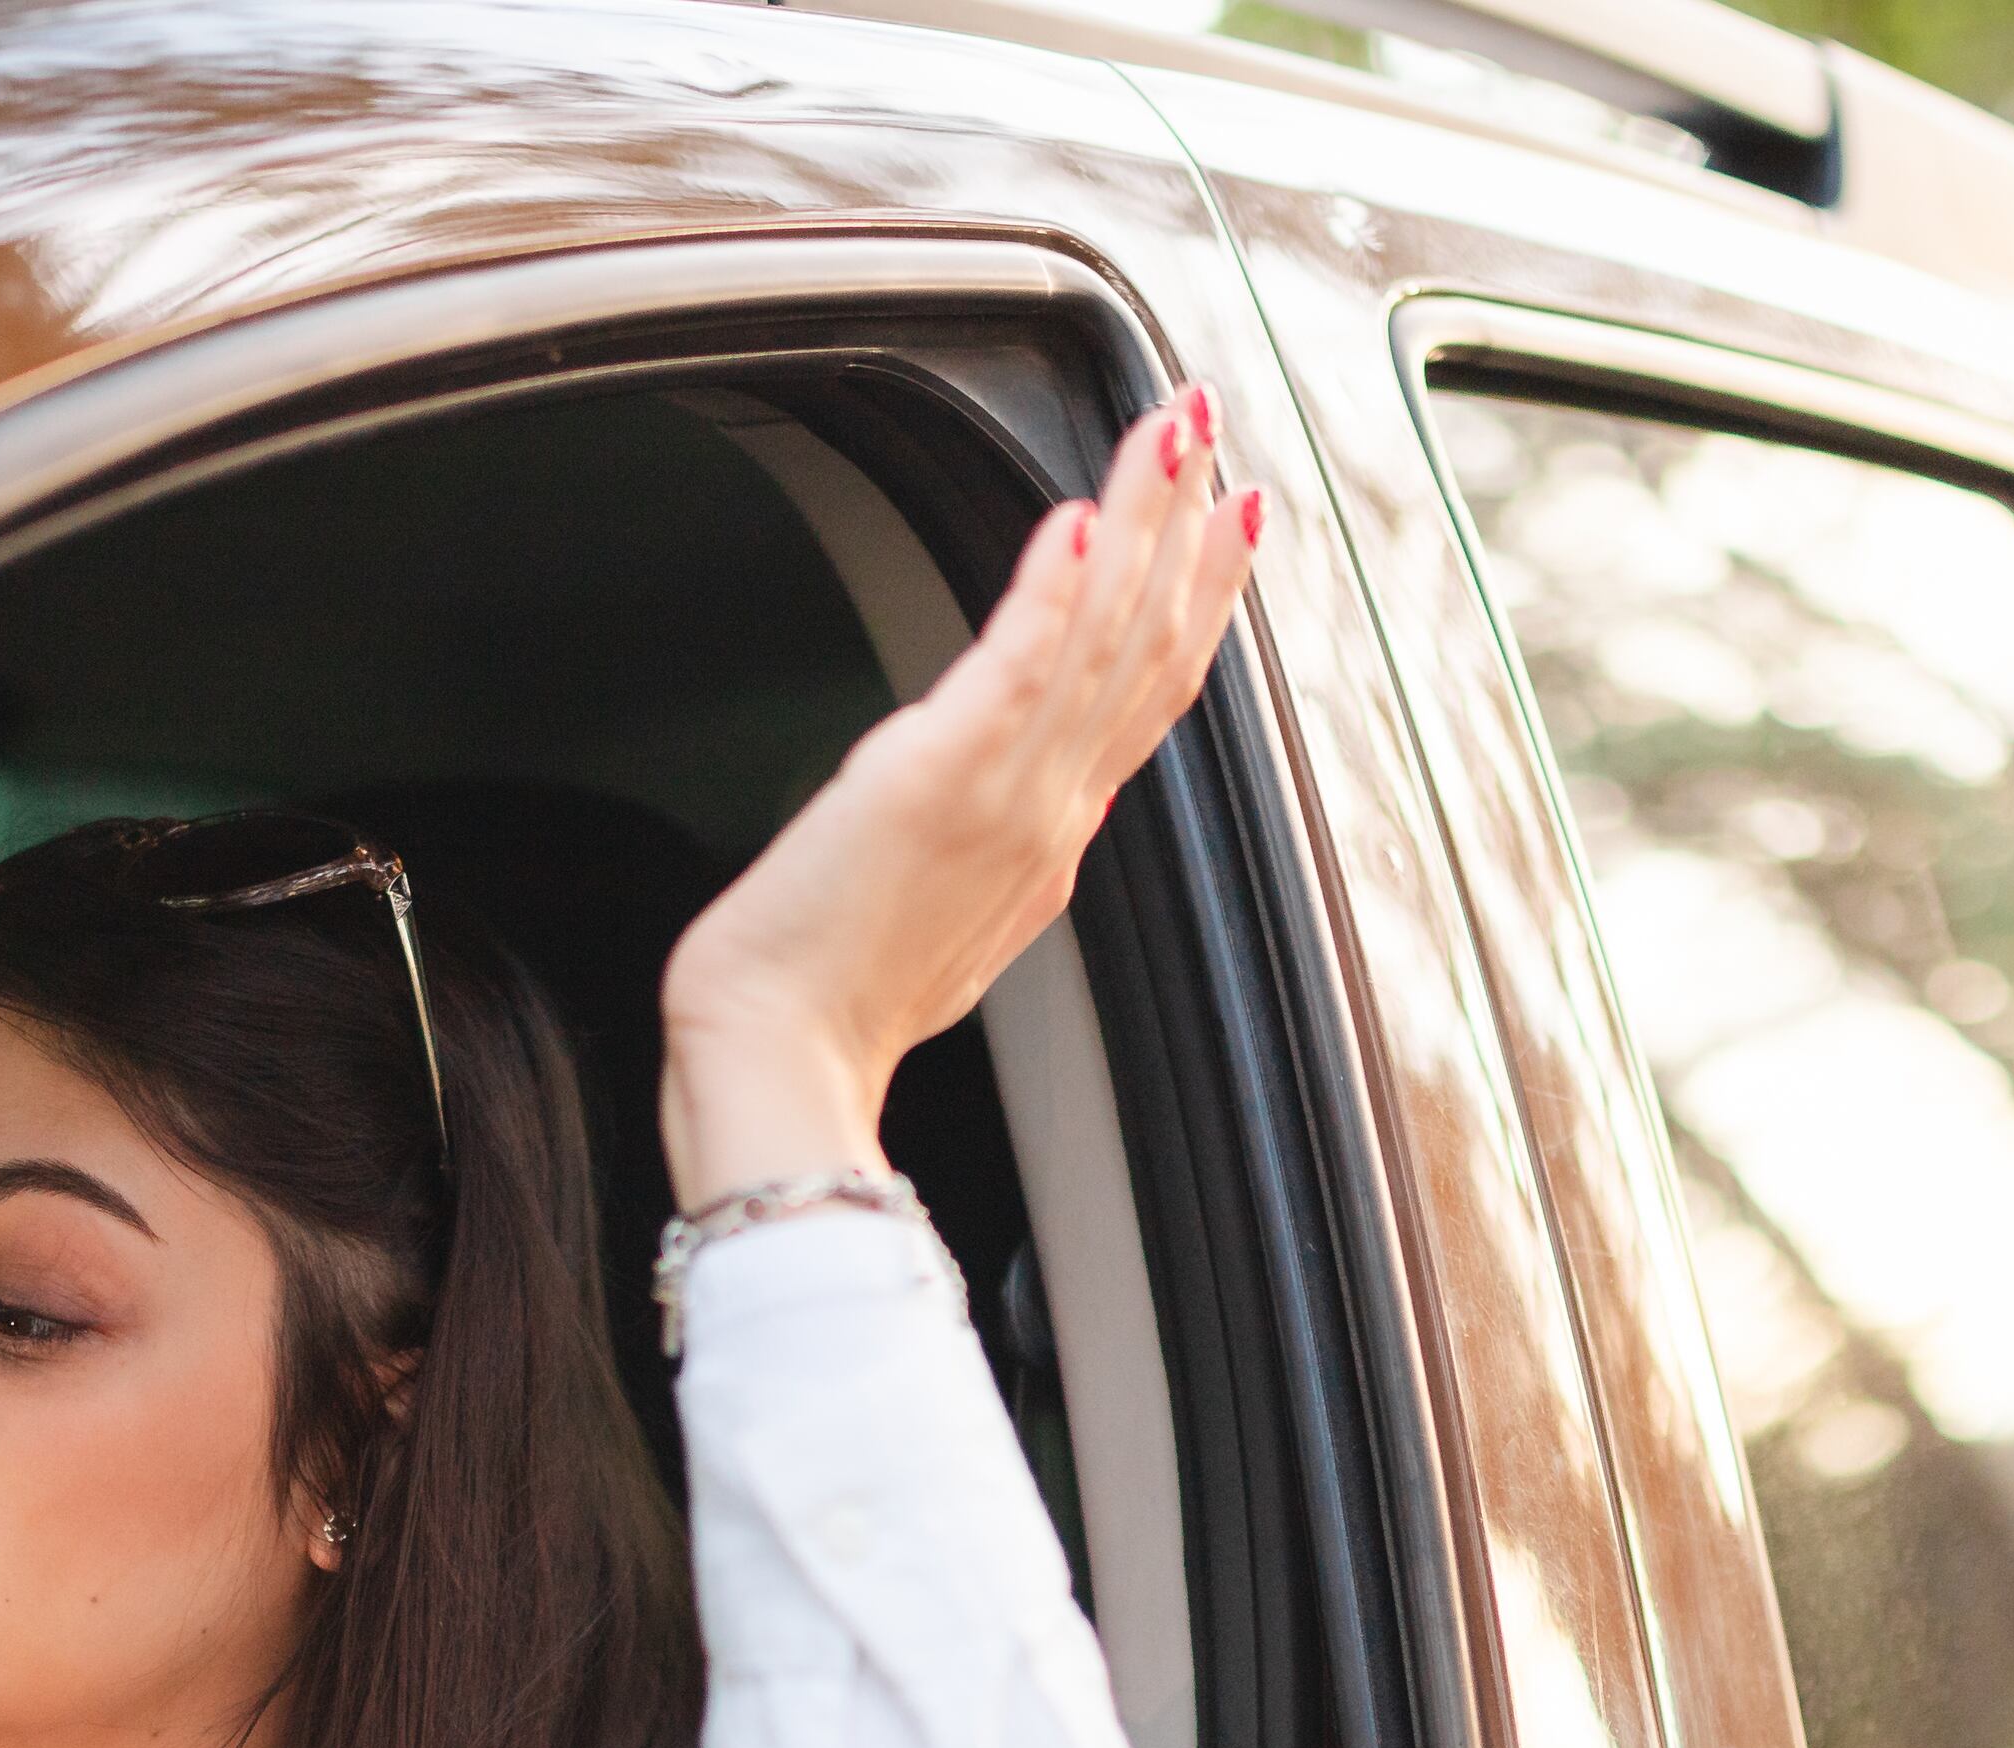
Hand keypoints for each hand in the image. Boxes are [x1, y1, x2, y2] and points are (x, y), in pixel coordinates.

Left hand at [656, 385, 1264, 1200]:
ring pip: (1102, 637)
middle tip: (1214, 422)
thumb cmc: (832, 1002)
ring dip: (1142, 522)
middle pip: (1146, 648)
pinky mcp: (936, 782)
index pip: (1146, 695)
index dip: (1198, 600)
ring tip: (1171, 428)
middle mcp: (1050, 811)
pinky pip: (1016, 669)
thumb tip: (1047, 808)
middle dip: (1188, 526)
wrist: (783, 1060)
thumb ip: (1001, 849)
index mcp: (1053, 838)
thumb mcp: (945, 919)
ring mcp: (1005, 797)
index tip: (1230, 522)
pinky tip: (1075, 518)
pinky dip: (1051, 593)